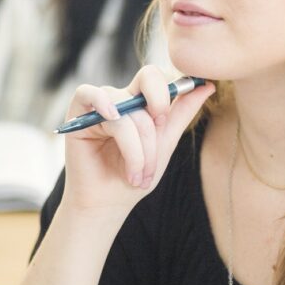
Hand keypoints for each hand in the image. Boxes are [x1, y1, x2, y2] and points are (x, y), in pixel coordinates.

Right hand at [60, 65, 214, 213]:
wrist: (109, 206)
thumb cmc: (136, 177)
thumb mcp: (165, 144)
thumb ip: (182, 113)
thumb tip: (206, 86)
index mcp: (142, 104)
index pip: (155, 78)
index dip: (164, 93)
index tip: (165, 120)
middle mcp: (121, 101)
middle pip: (143, 93)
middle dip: (151, 132)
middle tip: (152, 159)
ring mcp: (100, 106)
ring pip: (124, 111)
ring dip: (134, 149)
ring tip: (135, 176)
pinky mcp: (78, 113)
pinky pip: (90, 94)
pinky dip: (102, 103)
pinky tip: (110, 118)